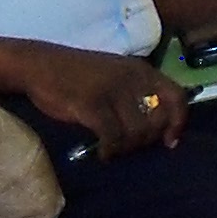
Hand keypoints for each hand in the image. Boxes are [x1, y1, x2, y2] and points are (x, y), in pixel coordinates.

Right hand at [24, 48, 183, 157]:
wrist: (38, 64)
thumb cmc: (77, 75)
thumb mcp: (115, 76)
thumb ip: (137, 94)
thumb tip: (158, 127)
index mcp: (141, 70)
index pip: (177, 97)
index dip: (178, 122)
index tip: (170, 142)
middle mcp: (132, 78)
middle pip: (157, 120)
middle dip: (146, 139)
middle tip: (129, 145)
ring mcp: (112, 90)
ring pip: (137, 131)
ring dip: (127, 147)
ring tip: (113, 148)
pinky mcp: (91, 104)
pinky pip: (112, 136)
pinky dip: (110, 150)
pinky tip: (102, 153)